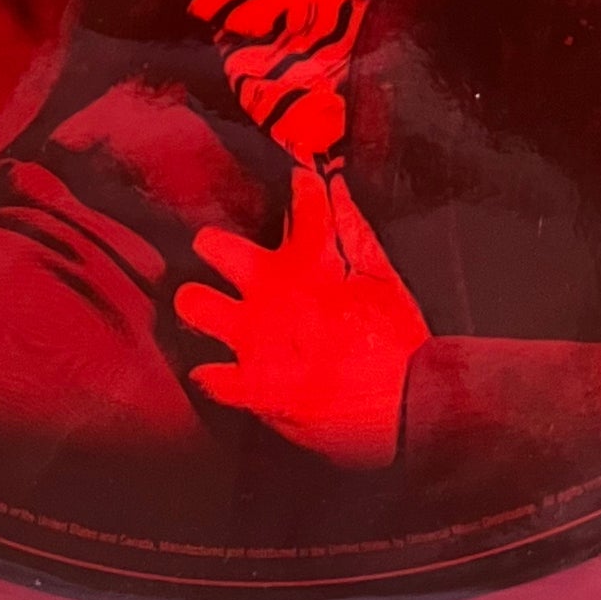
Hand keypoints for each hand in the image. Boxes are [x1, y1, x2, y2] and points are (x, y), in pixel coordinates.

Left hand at [174, 168, 428, 469]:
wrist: (408, 413)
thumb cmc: (398, 344)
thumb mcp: (384, 278)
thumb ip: (355, 228)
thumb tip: (336, 186)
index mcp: (311, 262)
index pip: (298, 198)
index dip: (299, 185)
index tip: (300, 186)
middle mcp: (273, 293)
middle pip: (211, 244)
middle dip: (215, 245)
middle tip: (226, 256)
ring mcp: (255, 341)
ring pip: (192, 304)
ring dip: (202, 305)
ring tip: (216, 312)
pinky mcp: (250, 388)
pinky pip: (206, 376)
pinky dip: (214, 374)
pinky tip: (226, 369)